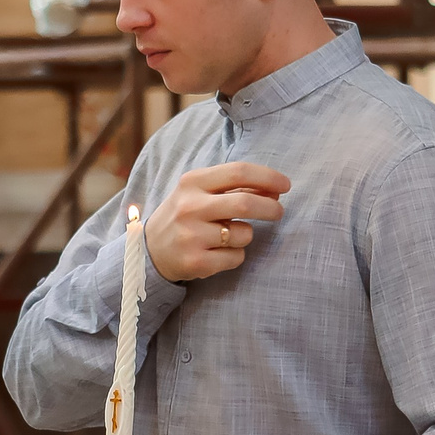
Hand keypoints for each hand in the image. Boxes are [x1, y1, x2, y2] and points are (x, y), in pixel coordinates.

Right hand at [144, 162, 288, 282]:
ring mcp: (191, 235)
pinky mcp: (196, 262)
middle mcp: (189, 207)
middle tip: (278, 212)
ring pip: (244, 234)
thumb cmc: (184, 216)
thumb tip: (274, 190)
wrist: (149, 251)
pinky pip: (237, 257)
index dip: (267, 177)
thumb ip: (233, 188)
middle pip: (245, 204)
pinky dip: (236, 254)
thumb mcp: (200, 193)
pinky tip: (218, 252)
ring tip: (228, 236)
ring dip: (247, 235)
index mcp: (192, 182)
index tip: (285, 185)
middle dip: (270, 208)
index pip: (238, 172)